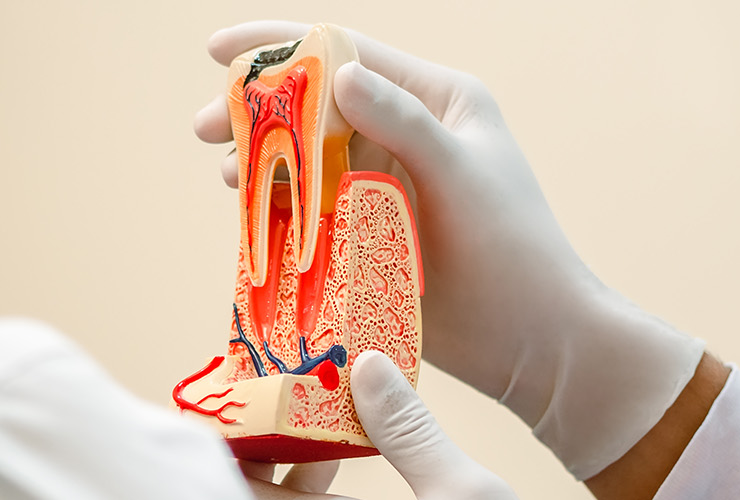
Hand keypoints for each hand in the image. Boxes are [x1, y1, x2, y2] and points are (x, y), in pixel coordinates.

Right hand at [194, 21, 708, 480]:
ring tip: (229, 175)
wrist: (533, 342)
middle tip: (206, 129)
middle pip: (315, 103)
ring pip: (306, 155)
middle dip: (257, 110)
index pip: (349, 52)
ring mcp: (386, 183)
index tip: (218, 50)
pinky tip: (248, 212)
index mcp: (437, 100)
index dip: (282, 44)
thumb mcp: (458, 175)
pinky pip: (311, 207)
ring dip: (263, 160)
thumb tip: (344, 74)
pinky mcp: (371, 231)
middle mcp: (408, 132)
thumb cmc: (512, 252)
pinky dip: (276, 205)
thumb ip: (403, 123)